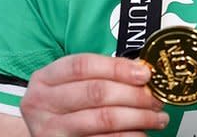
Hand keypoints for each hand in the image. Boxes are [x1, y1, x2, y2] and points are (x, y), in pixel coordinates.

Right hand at [20, 53, 166, 136]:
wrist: (39, 133)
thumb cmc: (61, 105)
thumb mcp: (68, 84)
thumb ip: (100, 75)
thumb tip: (140, 71)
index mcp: (46, 79)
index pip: (83, 65)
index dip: (117, 68)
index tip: (144, 74)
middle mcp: (43, 103)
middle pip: (96, 92)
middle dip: (133, 95)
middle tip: (155, 99)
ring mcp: (51, 129)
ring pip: (103, 119)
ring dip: (138, 118)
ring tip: (156, 118)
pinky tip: (141, 133)